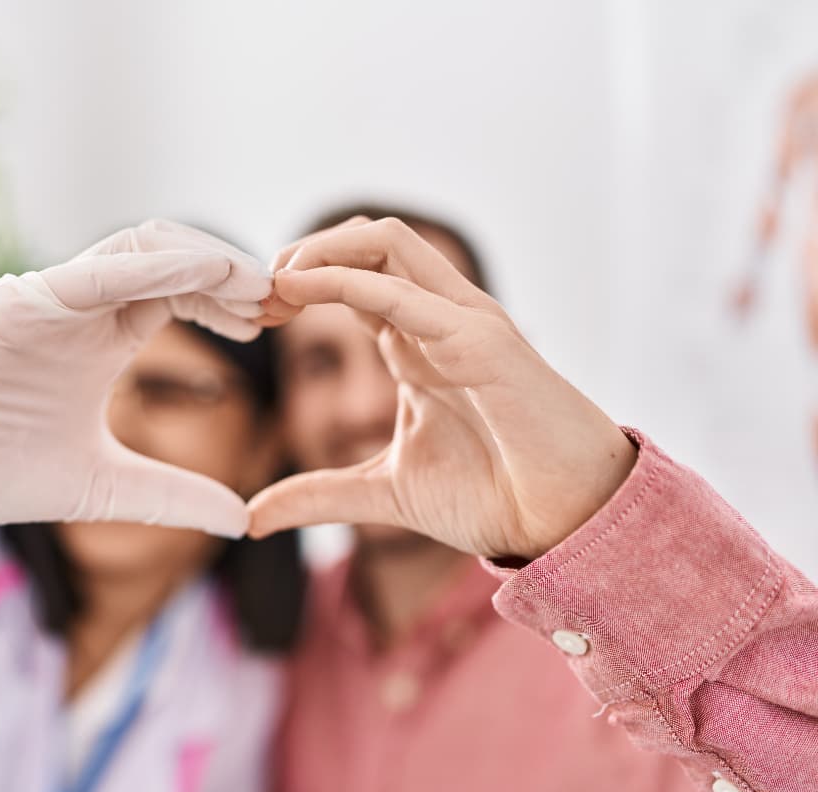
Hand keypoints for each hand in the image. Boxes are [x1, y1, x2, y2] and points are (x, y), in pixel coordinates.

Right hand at [0, 220, 269, 536]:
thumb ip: (170, 495)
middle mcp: (83, 306)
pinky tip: (204, 277)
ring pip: (142, 247)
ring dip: (204, 259)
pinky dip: (153, 267)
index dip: (232, 300)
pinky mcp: (19, 301)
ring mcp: (51, 297)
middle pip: (174, 259)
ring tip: (256, 287)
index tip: (278, 323)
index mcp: (104, 336)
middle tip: (284, 297)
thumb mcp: (101, 485)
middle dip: (232, 272)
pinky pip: (97, 271)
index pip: (183, 294)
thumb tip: (242, 520)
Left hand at [249, 218, 635, 559]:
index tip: (252, 315)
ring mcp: (461, 321)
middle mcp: (436, 320)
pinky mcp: (481, 338)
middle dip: (301, 255)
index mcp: (415, 345)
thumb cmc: (492, 494)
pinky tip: (300, 291)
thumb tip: (254, 516)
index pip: (350, 282)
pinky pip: (404, 292)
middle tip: (255, 294)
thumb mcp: (382, 492)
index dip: (296, 287)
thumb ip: (319, 494)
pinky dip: (344, 281)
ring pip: (385, 243)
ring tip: (275, 283)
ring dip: (319, 251)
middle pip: (365, 245)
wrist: (564, 522)